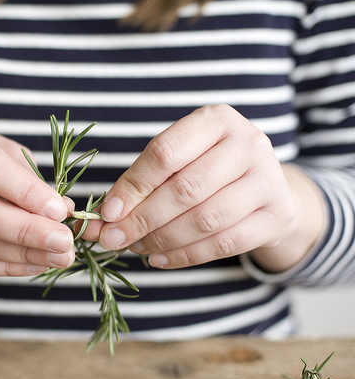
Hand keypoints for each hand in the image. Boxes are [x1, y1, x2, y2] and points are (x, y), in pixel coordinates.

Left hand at [84, 105, 299, 268]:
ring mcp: (269, 179)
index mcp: (216, 120)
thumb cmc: (205, 168)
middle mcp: (249, 143)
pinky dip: (185, 256)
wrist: (263, 185)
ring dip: (161, 239)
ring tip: (135, 248)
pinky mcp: (278, 215)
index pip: (165, 153)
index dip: (132, 186)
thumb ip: (140, 184)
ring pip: (204, 219)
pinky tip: (158, 258)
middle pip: (185, 189)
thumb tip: (100, 221)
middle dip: (142, 219)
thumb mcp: (176, 161)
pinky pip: (224, 243)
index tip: (107, 213)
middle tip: (112, 239)